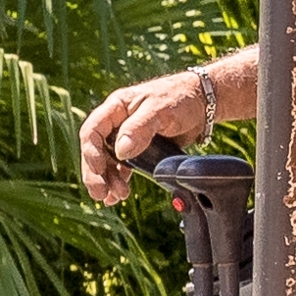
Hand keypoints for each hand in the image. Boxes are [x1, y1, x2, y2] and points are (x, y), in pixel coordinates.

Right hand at [75, 59, 237, 204]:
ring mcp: (127, 136)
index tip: (99, 171)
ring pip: (108, 161)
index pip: (92, 132)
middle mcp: (117, 123)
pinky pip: (122, 167)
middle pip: (96, 150)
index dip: (91, 153)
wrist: (205, 102)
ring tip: (114, 197)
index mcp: (116, 108)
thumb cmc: (181, 97)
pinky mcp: (139, 149)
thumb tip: (121, 151)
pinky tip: (118, 195)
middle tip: (101, 193)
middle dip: (96, 174)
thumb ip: (138, 128)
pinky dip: (118, 180)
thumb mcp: (160, 110)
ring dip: (108, 180)